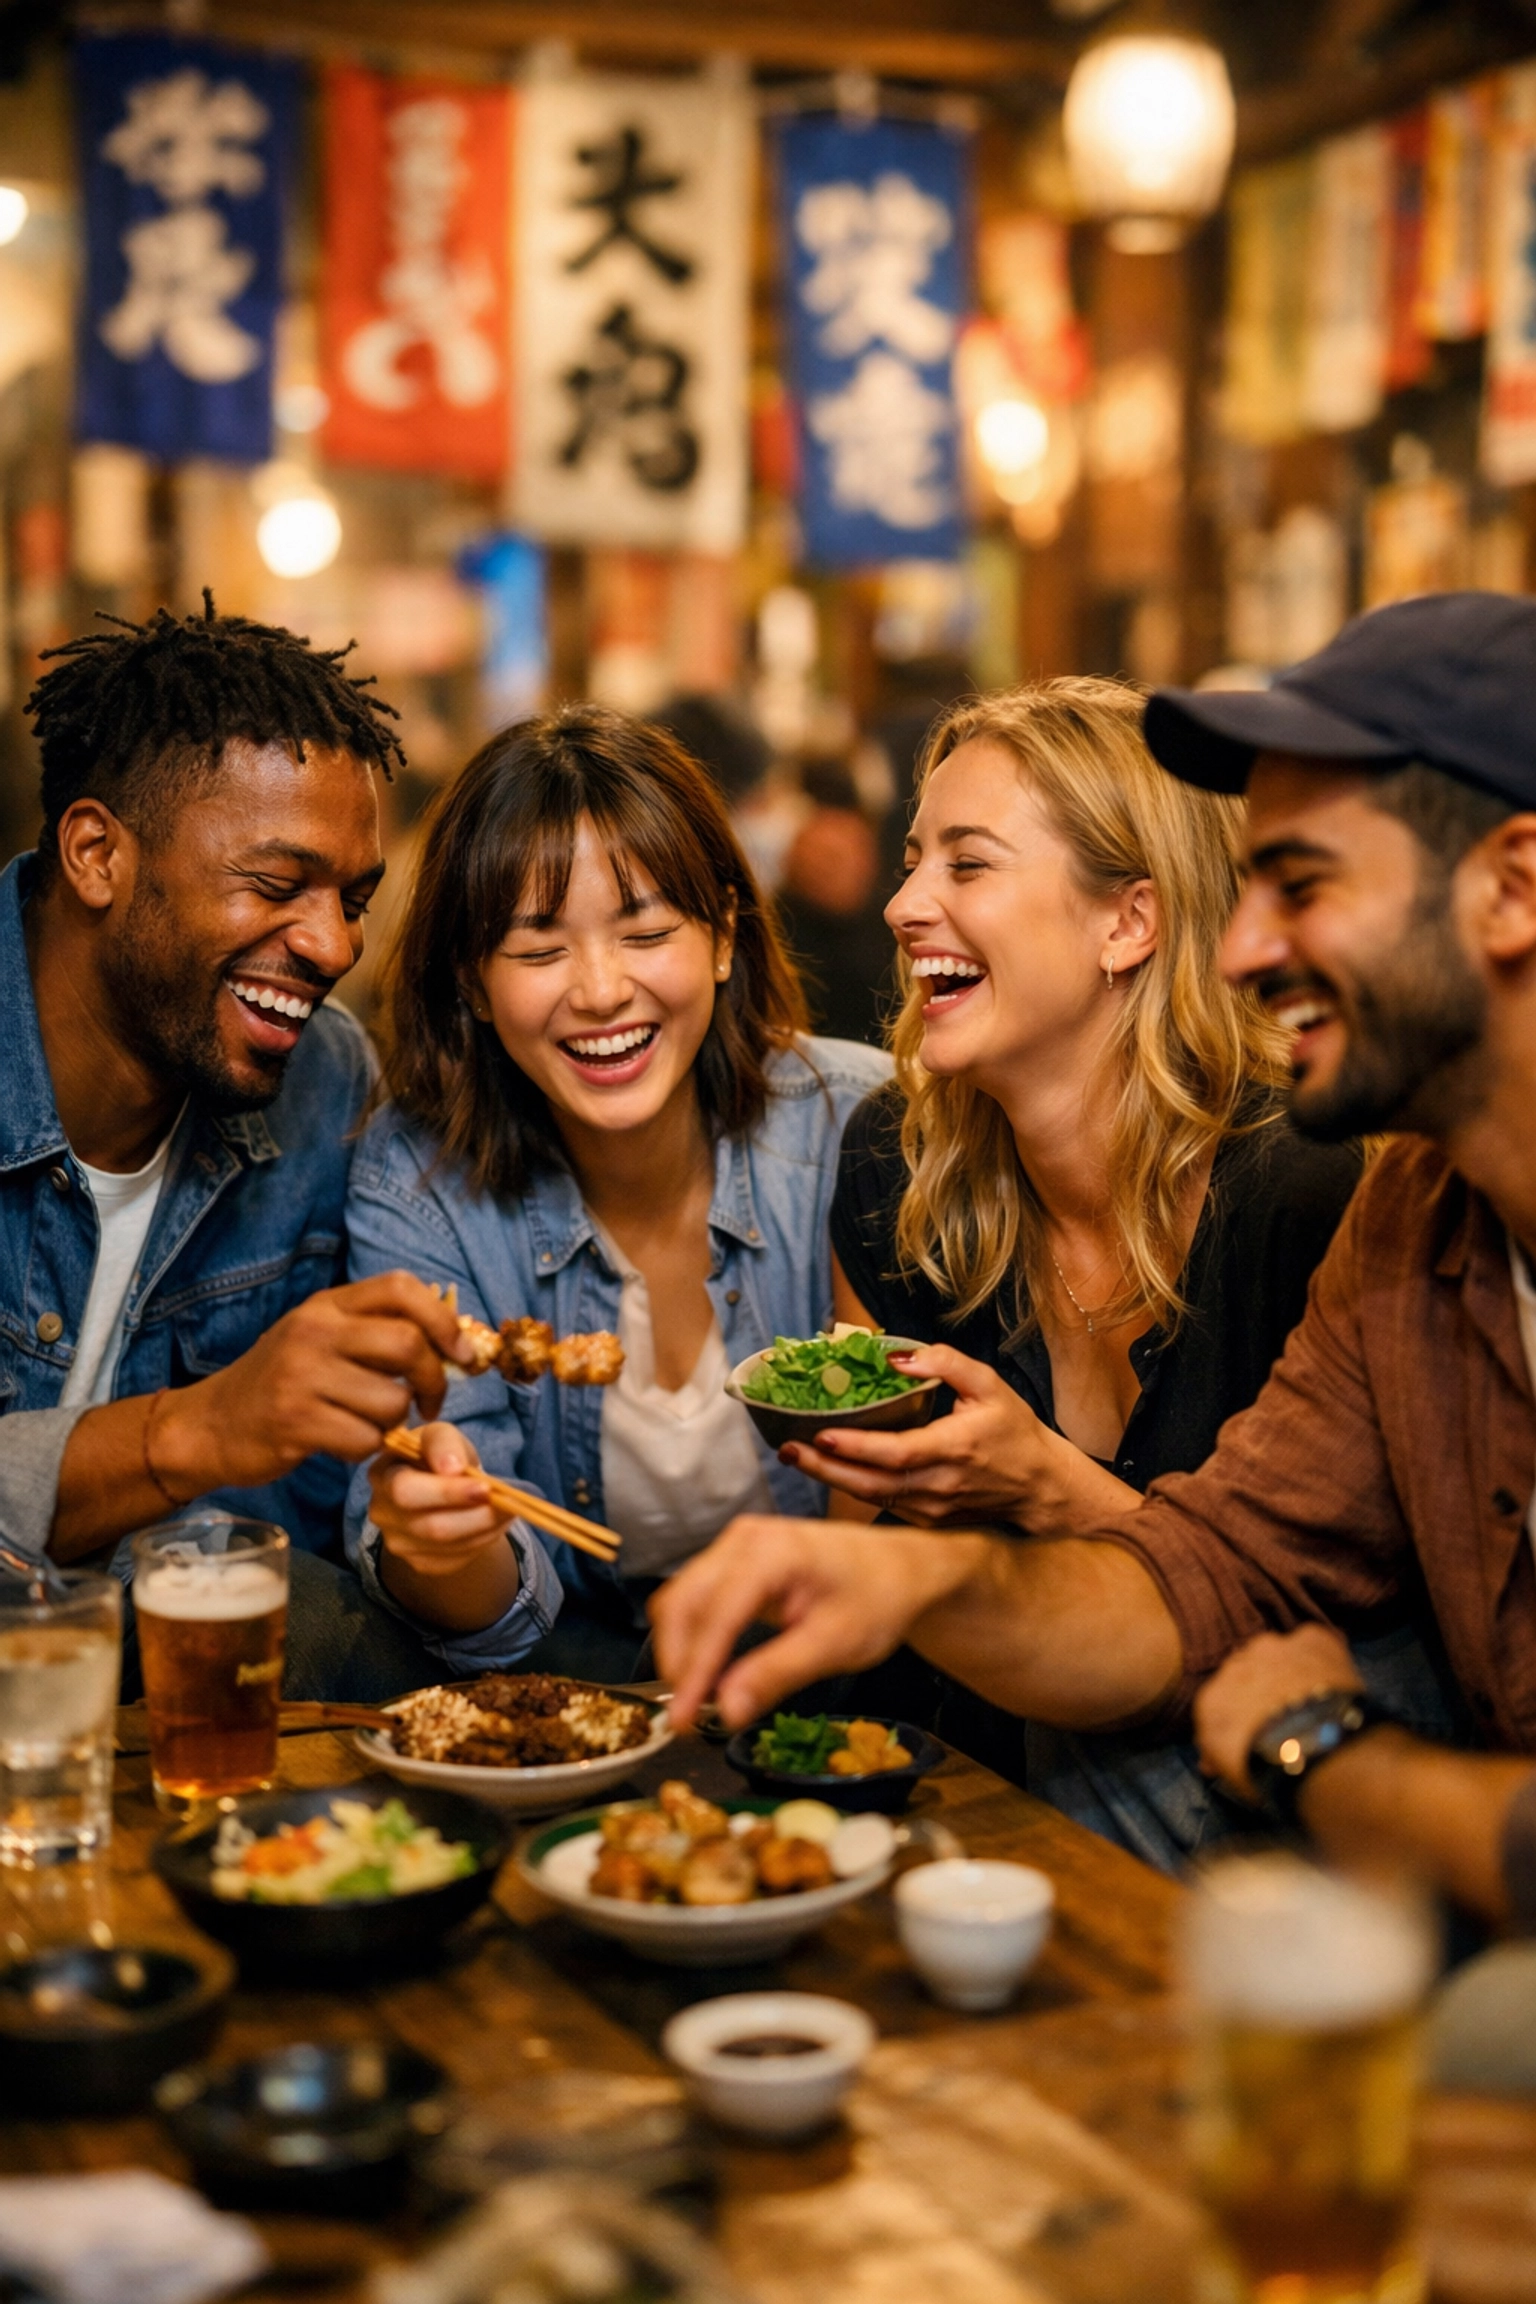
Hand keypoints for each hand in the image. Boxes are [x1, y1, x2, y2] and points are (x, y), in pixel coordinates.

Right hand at [156, 1271, 475, 1494]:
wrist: (212, 1424)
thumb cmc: (283, 1382)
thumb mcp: (323, 1339)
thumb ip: (377, 1332)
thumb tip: (454, 1342)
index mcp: (328, 1305)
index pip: (402, 1288)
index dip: (444, 1320)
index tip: (462, 1354)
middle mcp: (314, 1331)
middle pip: (408, 1343)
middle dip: (433, 1380)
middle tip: (429, 1403)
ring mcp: (302, 1375)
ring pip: (391, 1400)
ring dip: (394, 1423)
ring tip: (369, 1423)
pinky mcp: (295, 1420)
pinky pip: (364, 1439)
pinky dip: (365, 1448)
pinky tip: (344, 1442)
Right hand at [368, 1421, 512, 1580]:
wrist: (441, 1488)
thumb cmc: (439, 1456)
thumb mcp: (441, 1436)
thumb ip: (443, 1442)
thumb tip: (452, 1468)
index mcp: (381, 1475)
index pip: (406, 1491)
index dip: (447, 1492)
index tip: (485, 1487)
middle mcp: (382, 1513)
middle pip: (430, 1527)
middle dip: (475, 1516)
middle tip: (507, 1503)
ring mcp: (398, 1542)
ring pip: (448, 1546)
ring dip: (487, 1528)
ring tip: (510, 1509)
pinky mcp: (419, 1562)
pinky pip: (456, 1559)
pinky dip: (483, 1541)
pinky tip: (495, 1523)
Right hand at [649, 1514, 985, 1730]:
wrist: (899, 1568)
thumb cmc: (877, 1601)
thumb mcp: (835, 1644)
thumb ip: (776, 1675)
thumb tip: (726, 1712)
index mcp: (773, 1552)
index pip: (716, 1615)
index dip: (694, 1671)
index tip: (683, 1721)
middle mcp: (743, 1539)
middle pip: (683, 1603)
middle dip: (679, 1663)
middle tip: (688, 1719)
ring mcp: (735, 1544)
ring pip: (682, 1600)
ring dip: (682, 1651)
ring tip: (697, 1701)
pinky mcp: (733, 1558)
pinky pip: (697, 1597)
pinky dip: (695, 1637)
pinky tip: (708, 1673)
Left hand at [780, 1344, 1058, 1525]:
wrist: (1040, 1487)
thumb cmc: (1015, 1432)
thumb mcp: (990, 1385)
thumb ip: (946, 1363)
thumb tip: (898, 1356)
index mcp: (955, 1449)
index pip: (897, 1454)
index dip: (857, 1448)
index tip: (822, 1435)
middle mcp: (940, 1485)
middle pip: (873, 1484)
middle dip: (825, 1469)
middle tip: (787, 1451)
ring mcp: (933, 1509)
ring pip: (873, 1499)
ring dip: (832, 1480)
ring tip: (795, 1457)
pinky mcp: (929, 1521)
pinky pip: (884, 1505)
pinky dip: (854, 1489)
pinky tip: (828, 1470)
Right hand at [1194, 1625, 1363, 1800]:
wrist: (1310, 1745)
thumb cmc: (1263, 1765)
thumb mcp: (1229, 1769)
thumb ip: (1218, 1753)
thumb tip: (1211, 1761)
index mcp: (1212, 1696)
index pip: (1222, 1702)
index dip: (1241, 1718)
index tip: (1255, 1733)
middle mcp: (1238, 1663)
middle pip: (1248, 1672)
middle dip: (1262, 1688)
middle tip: (1283, 1715)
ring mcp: (1276, 1647)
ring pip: (1280, 1655)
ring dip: (1290, 1671)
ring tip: (1311, 1698)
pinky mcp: (1313, 1639)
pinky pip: (1315, 1644)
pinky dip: (1323, 1659)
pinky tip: (1334, 1681)